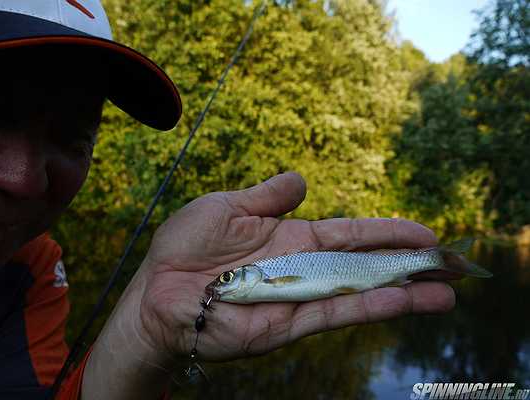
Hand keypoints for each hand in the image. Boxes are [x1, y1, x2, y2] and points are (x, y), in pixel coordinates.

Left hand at [139, 172, 454, 361]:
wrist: (157, 291)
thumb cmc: (186, 246)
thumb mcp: (229, 206)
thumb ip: (269, 196)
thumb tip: (304, 180)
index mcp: (290, 237)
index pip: (351, 233)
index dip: (386, 232)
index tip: (424, 234)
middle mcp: (301, 268)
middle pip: (365, 265)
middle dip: (408, 264)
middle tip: (453, 266)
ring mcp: (297, 297)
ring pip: (359, 293)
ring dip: (404, 292)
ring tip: (446, 292)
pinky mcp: (286, 324)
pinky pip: (334, 314)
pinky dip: (370, 308)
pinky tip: (404, 302)